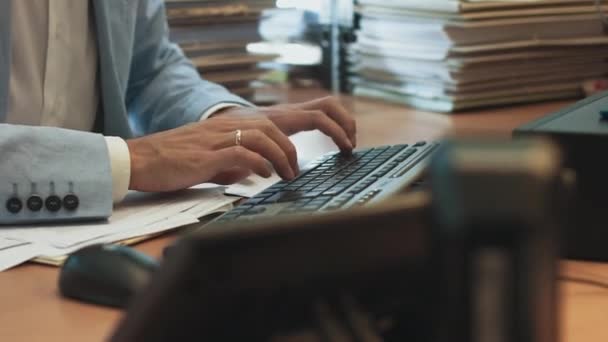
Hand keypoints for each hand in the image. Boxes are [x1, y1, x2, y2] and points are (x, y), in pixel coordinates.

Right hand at [126, 96, 355, 191]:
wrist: (143, 158)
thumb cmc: (183, 159)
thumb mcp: (223, 158)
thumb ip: (246, 159)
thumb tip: (264, 169)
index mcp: (248, 124)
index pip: (298, 111)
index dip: (330, 119)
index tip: (348, 138)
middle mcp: (241, 124)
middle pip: (297, 114)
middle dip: (331, 128)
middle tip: (348, 146)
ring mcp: (225, 136)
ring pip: (271, 134)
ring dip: (288, 156)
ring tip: (291, 175)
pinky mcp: (210, 153)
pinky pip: (244, 152)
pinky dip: (260, 163)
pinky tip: (264, 175)